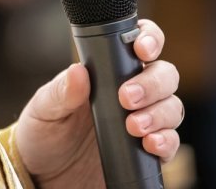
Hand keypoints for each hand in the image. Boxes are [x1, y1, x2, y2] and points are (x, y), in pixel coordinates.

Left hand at [14, 19, 181, 188]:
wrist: (44, 177)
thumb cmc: (43, 134)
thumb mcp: (43, 110)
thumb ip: (60, 92)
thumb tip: (78, 71)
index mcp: (107, 73)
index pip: (138, 45)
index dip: (149, 39)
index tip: (142, 49)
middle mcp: (131, 93)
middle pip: (164, 74)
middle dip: (153, 83)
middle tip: (128, 98)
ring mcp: (142, 121)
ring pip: (172, 106)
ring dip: (160, 113)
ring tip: (134, 126)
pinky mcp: (147, 152)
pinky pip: (171, 143)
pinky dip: (167, 142)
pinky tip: (151, 144)